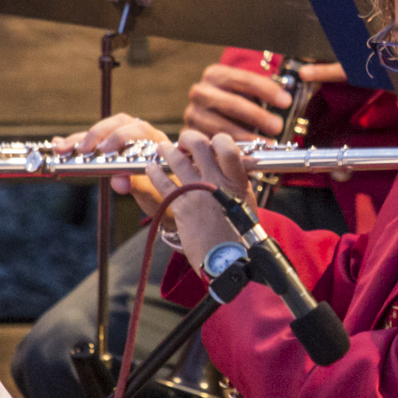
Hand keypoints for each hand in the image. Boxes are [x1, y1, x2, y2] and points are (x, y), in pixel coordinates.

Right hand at [55, 112, 164, 199]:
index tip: (104, 150)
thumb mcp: (153, 193)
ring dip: (81, 138)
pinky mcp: (114, 147)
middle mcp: (143, 135)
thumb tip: (118, 182)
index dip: (119, 137)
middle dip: (95, 134)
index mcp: (157, 142)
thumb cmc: (165, 195)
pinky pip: (95, 141)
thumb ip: (138, 186)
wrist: (171, 201)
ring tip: (61, 148)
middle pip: (117, 124)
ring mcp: (127, 139)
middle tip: (80, 149)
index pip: (137, 129)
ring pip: (103, 130)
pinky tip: (59, 143)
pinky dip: (77, 142)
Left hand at [147, 129, 256, 270]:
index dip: (219, 139)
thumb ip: (237, 181)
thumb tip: (230, 165)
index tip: (212, 143)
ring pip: (177, 160)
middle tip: (183, 142)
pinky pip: (162, 182)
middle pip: (199, 146)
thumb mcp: (246, 202)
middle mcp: (216, 182)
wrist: (228, 260)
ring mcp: (197, 193)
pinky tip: (151, 168)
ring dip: (166, 150)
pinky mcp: (181, 207)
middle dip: (188, 138)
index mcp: (236, 181)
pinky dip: (154, 172)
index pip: (227, 146)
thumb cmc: (240, 233)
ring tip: (162, 148)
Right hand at [182, 61, 345, 139]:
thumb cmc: (238, 107)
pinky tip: (249, 156)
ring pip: (219, 126)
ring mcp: (192, 115)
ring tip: (268, 145)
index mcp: (216, 74)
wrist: (210, 124)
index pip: (242, 79)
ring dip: (247, 137)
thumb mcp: (251, 95)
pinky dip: (231, 152)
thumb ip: (266, 93)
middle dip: (257, 115)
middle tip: (278, 126)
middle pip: (230, 102)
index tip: (286, 101)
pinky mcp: (188, 136)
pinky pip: (211, 145)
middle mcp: (200, 92)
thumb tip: (291, 92)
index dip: (265, 90)